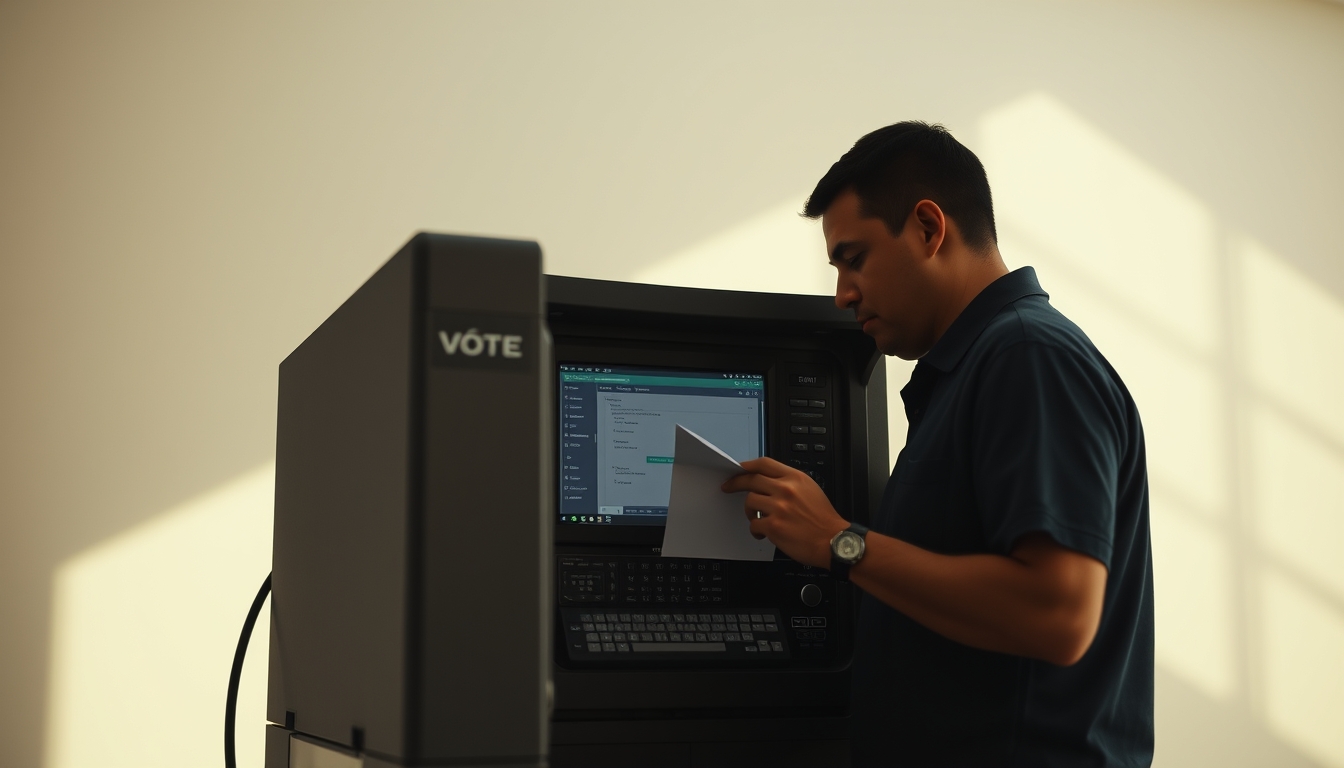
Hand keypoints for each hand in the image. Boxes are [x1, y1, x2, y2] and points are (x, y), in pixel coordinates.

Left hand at [721, 457, 848, 567]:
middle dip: (736, 483)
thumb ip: (789, 483)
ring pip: (750, 501)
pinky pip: (753, 524)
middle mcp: (786, 490)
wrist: (833, 541)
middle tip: (728, 487)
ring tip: (757, 518)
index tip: (739, 469)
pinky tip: (763, 533)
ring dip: (750, 511)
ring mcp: (779, 508)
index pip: (765, 463)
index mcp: (795, 478)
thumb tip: (768, 482)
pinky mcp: (774, 526)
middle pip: (752, 479)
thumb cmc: (823, 519)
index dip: (748, 465)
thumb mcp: (810, 490)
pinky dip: (755, 530)